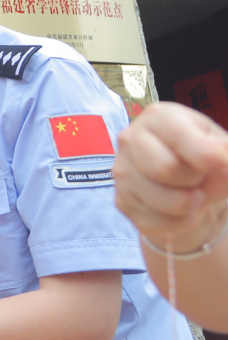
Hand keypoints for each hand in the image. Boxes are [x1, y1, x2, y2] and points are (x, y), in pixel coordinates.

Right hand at [114, 102, 227, 249]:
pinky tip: (180, 209)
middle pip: (166, 169)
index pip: (179, 137)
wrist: (186, 183)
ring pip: (166, 201)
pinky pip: (158, 223)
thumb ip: (223, 151)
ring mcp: (122, 171)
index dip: (209, 157)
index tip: (224, 168)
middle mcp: (131, 139)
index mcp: (158, 116)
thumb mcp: (222, 147)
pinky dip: (180, 222)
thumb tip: (221, 164)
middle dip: (195, 179)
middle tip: (199, 177)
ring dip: (191, 204)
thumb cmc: (203, 157)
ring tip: (191, 193)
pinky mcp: (122, 201)